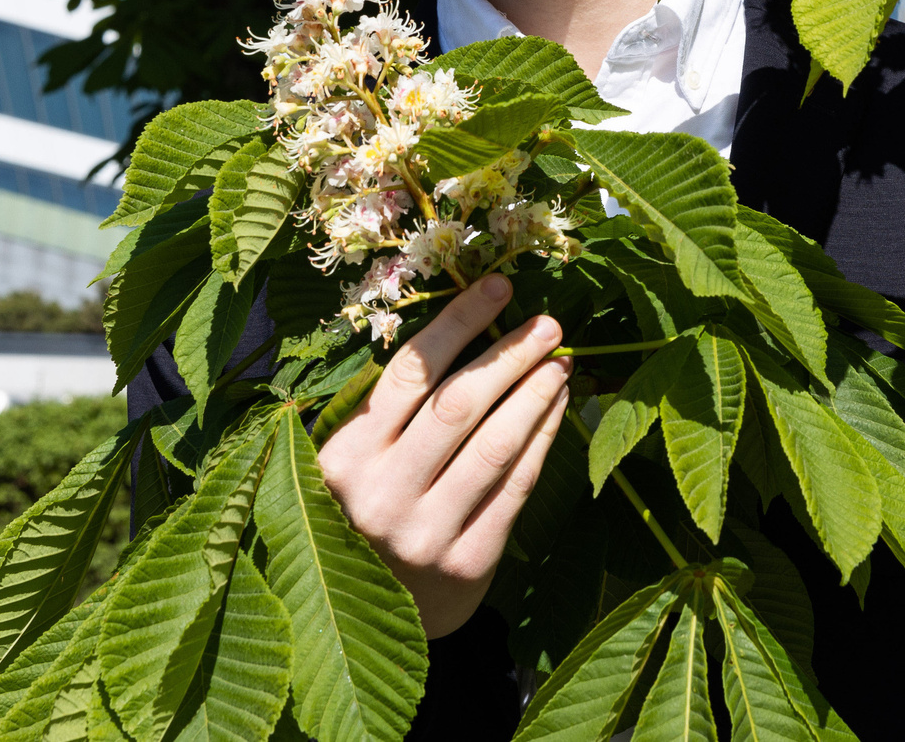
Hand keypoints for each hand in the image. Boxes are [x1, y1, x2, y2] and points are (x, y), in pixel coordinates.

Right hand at [314, 273, 573, 638]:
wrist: (372, 618)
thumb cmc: (363, 516)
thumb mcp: (352, 462)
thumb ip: (389, 410)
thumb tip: (467, 328)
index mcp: (343, 456)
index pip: (409, 371)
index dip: (459, 322)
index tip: (498, 285)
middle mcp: (379, 493)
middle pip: (459, 403)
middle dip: (509, 353)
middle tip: (548, 321)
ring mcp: (424, 531)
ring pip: (495, 444)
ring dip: (534, 393)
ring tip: (561, 359)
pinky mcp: (467, 562)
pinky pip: (515, 487)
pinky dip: (542, 440)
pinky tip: (558, 407)